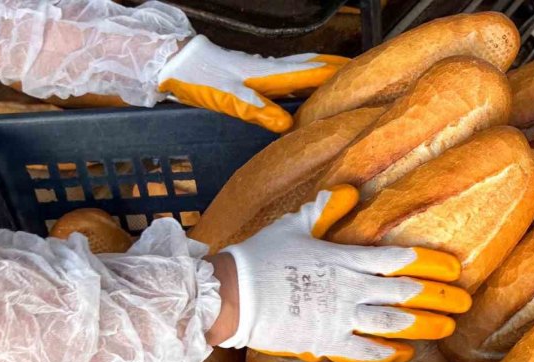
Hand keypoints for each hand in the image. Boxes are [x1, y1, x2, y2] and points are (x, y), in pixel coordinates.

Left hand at [158, 35, 348, 131]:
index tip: (359, 76)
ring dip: (320, 76)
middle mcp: (269, 69)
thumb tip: (287, 126)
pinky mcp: (252, 76)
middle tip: (358, 76)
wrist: (174, 63)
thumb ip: (257, 110)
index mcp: (268, 74)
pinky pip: (286, 78)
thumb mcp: (227, 97)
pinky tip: (302, 92)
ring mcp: (261, 72)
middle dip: (334, 71)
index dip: (334, 75)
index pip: (310, 72)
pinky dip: (302, 82)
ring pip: (299, 72)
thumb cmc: (199, 78)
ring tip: (339, 83)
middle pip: (309, 68)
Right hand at [217, 185, 471, 361]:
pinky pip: (364, 351)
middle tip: (465, 302)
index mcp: (344, 259)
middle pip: (405, 292)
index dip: (430, 263)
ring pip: (393, 323)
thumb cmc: (259, 256)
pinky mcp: (325, 341)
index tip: (455, 269)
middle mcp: (349, 289)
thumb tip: (347, 190)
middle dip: (440, 297)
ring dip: (424, 325)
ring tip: (448, 327)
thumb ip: (324, 209)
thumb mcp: (293, 225)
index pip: (398, 259)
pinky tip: (407, 353)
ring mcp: (339, 317)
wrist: (229, 295)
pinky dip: (388, 354)